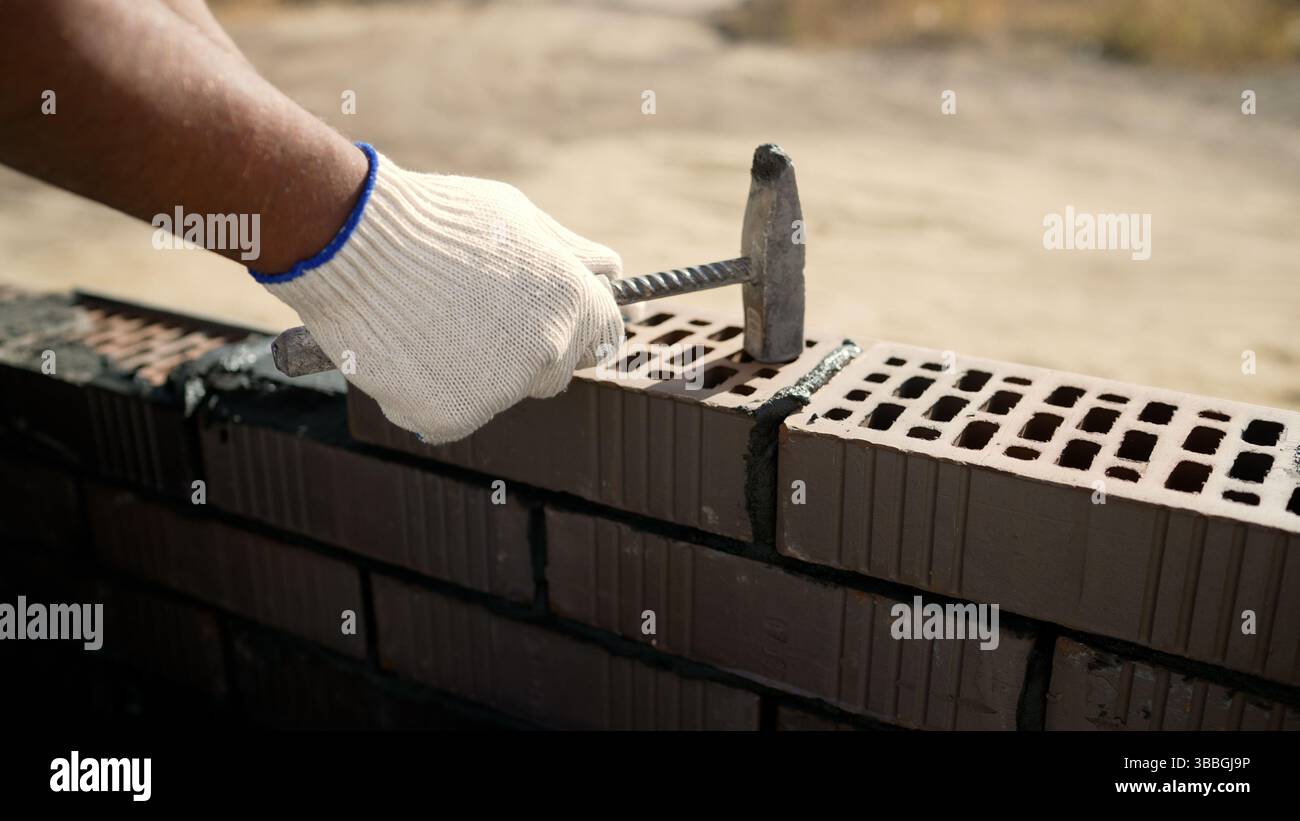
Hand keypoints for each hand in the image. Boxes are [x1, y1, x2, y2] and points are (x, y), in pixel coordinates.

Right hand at [257, 145, 624, 443]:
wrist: (355, 243)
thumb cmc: (437, 221)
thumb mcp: (519, 218)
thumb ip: (572, 254)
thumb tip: (612, 275)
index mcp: (571, 302)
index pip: (605, 335)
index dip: (579, 327)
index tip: (549, 321)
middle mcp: (547, 351)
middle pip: (554, 371)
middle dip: (526, 351)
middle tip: (474, 315)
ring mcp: (501, 391)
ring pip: (500, 393)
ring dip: (475, 371)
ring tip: (432, 322)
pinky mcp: (453, 418)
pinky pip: (453, 415)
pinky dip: (432, 394)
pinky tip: (409, 351)